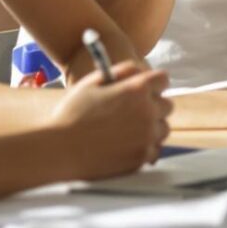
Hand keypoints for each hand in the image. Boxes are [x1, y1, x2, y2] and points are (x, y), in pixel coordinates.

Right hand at [51, 63, 171, 178]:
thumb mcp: (92, 82)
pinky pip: (154, 150)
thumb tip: (139, 70)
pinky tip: (126, 146)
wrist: (59, 150)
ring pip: (163, 129)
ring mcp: (147, 136)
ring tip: (127, 131)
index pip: (163, 80)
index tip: (146, 89)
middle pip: (167, 106)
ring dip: (151, 128)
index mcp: (137, 89)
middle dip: (153, 106)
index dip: (154, 83)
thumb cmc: (72, 113)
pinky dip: (145, 148)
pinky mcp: (142, 157)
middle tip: (132, 112)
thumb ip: (121, 71)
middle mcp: (148, 111)